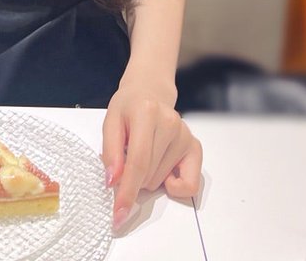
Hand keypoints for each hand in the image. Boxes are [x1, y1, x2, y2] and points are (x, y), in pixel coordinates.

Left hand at [102, 82, 201, 230]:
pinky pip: (190, 184)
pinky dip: (174, 186)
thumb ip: (110, 151)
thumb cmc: (128, 108)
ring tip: (145, 154)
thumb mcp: (110, 122)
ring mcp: (185, 135)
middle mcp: (171, 122)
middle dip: (133, 178)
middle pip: (148, 175)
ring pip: (162, 182)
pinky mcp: (195, 147)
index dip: (127, 191)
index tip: (119, 214)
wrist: (148, 92)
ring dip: (148, 178)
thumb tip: (114, 181)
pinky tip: (164, 171)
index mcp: (147, 112)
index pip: (138, 162)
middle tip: (128, 157)